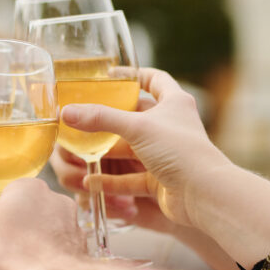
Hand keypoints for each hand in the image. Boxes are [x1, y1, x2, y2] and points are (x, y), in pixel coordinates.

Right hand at [59, 69, 229, 227]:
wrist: (203, 194)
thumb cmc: (179, 150)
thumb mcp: (137, 127)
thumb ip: (101, 118)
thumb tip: (66, 112)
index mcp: (174, 103)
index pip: (155, 79)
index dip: (134, 75)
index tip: (110, 76)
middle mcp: (171, 127)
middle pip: (137, 118)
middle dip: (110, 119)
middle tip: (84, 117)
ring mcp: (166, 155)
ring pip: (131, 151)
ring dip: (107, 153)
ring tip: (80, 152)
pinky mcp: (160, 181)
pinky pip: (131, 179)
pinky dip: (112, 181)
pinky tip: (90, 182)